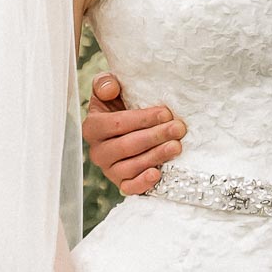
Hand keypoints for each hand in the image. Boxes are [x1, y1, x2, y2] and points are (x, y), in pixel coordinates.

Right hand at [82, 72, 186, 194]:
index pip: (118, 124)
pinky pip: (129, 187)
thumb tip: (111, 88)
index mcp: (93, 127)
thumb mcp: (111, 91)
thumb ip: (105, 84)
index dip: (143, 119)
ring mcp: (109, 170)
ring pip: (131, 167)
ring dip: (156, 156)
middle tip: (178, 128)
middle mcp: (97, 151)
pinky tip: (158, 173)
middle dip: (155, 136)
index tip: (166, 113)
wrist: (127, 128)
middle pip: (127, 146)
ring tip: (176, 146)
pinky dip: (143, 183)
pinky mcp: (121, 183)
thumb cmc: (121, 106)